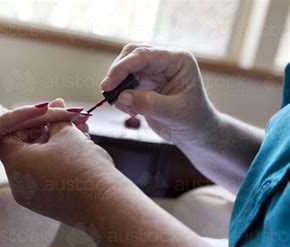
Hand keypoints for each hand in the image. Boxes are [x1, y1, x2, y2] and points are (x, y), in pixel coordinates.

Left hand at [0, 120, 115, 226]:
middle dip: (47, 134)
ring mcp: (32, 198)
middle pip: (25, 152)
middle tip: (67, 124)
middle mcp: (18, 184)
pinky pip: (46, 180)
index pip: (8, 137)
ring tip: (81, 137)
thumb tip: (55, 105)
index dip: (26, 124)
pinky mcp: (47, 206)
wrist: (106, 205)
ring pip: (38, 165)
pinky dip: (58, 165)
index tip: (46, 119)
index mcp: (15, 164)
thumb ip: (56, 119)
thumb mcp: (67, 134)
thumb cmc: (83, 166)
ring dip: (56, 148)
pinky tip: (80, 155)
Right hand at [102, 44, 218, 144]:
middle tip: (108, 93)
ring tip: (125, 107)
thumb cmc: (193, 120)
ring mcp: (153, 72)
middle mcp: (164, 62)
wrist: (195, 133)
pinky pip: (124, 85)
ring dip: (118, 87)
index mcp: (177, 60)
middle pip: (131, 56)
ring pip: (125, 70)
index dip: (123, 67)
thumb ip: (148, 103)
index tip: (109, 84)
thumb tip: (122, 96)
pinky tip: (130, 111)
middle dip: (117, 74)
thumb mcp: (173, 113)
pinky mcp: (144, 84)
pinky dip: (121, 97)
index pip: (144, 55)